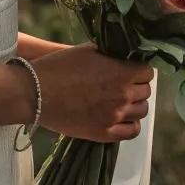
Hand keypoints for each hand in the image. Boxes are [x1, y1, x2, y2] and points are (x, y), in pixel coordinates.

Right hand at [35, 44, 152, 142]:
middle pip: (146, 92)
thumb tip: (122, 56)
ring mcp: (115, 116)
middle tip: (124, 83)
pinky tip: (122, 117)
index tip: (131, 68)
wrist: (37, 92)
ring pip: (141, 112)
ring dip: (135, 104)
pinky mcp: (105, 133)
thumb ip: (110, 55)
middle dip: (137, 85)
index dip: (139, 69)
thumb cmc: (59, 66)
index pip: (147, 72)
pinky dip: (130, 124)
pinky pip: (131, 132)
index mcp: (121, 72)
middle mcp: (123, 95)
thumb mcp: (87, 51)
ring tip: (121, 99)